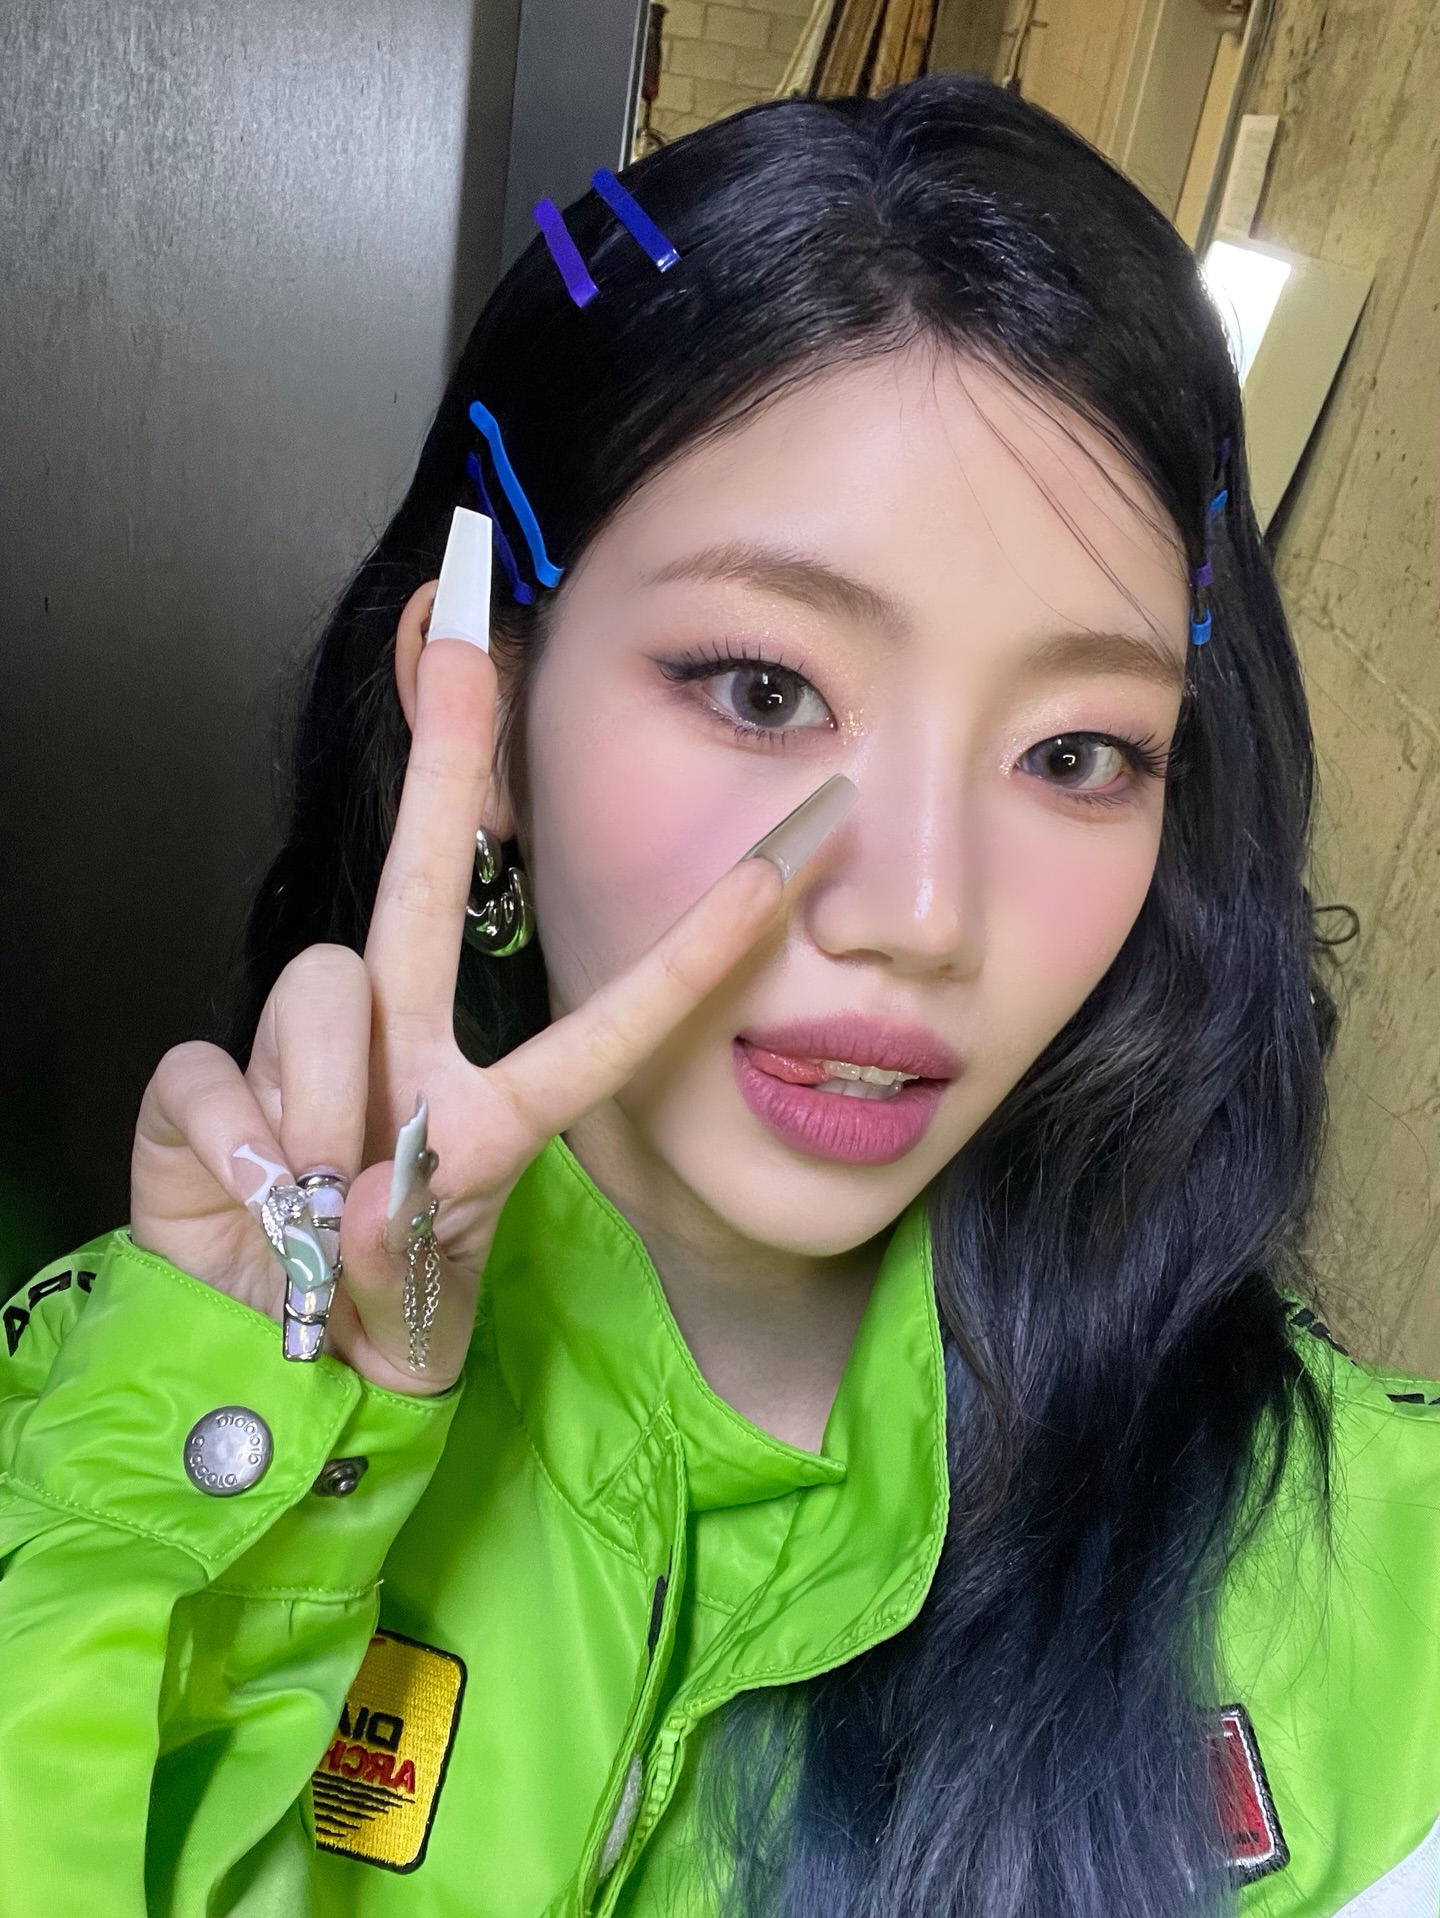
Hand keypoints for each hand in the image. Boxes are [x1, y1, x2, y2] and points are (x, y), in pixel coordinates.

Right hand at [132, 627, 845, 1394]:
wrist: (252, 1361)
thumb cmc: (367, 1312)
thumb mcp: (421, 1294)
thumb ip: (408, 1247)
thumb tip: (356, 1188)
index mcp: (485, 1107)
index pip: (603, 1025)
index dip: (690, 960)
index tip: (779, 871)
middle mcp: (399, 1050)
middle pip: (427, 889)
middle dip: (448, 759)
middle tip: (465, 637)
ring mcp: (298, 1053)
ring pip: (325, 990)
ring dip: (321, 1107)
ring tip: (310, 1202)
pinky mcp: (202, 1088)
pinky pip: (218, 1079)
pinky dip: (231, 1147)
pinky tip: (243, 1195)